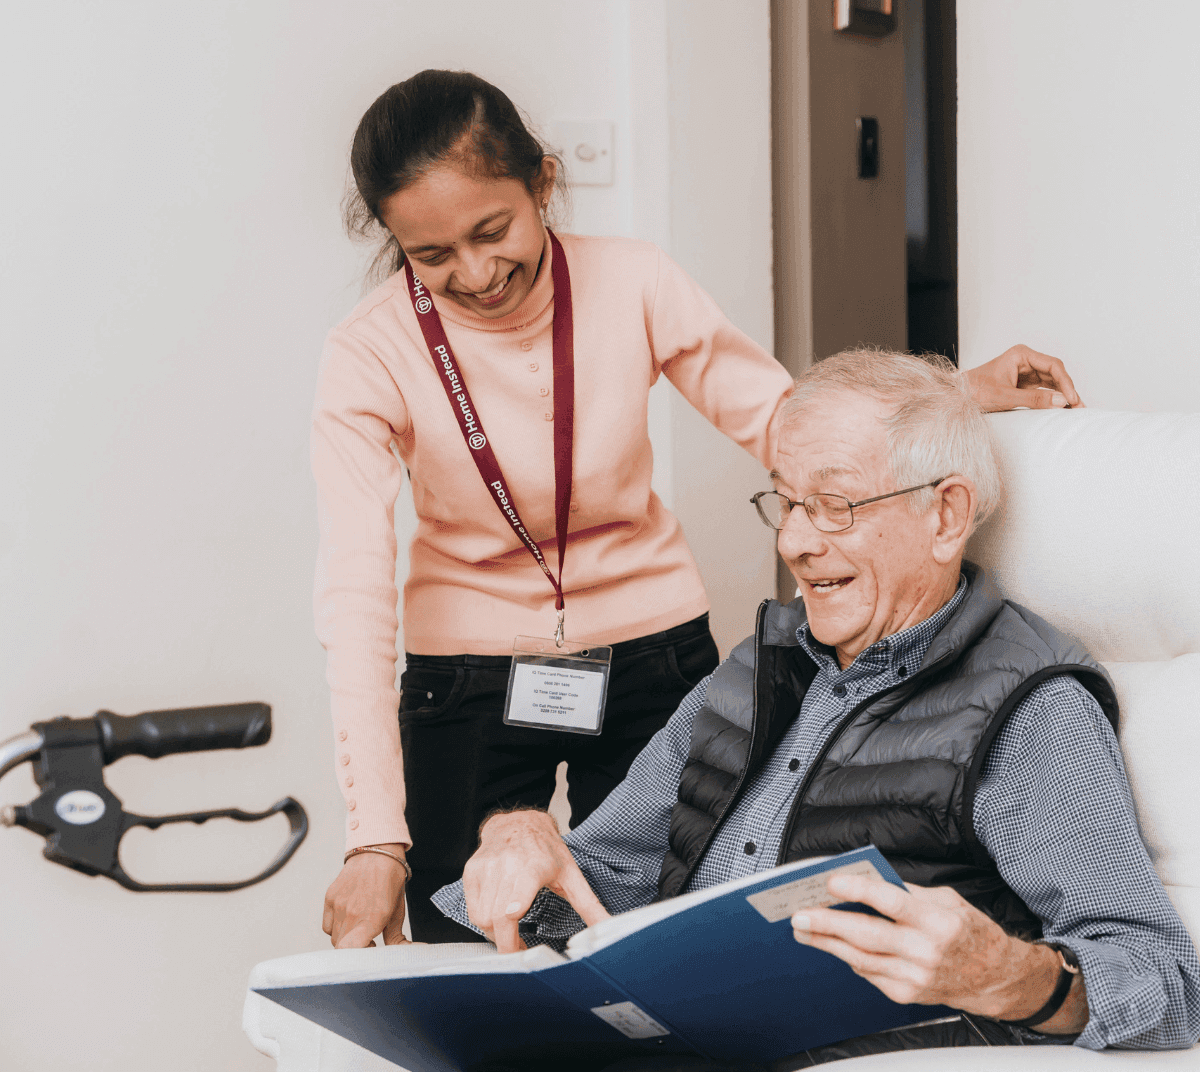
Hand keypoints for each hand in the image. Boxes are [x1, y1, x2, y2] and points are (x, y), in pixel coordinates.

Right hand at [322, 844, 409, 947]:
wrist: (378, 850)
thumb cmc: (390, 879)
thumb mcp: (397, 910)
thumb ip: (395, 937)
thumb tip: (400, 953)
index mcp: (372, 918)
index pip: (349, 951)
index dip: (357, 958)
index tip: (369, 952)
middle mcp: (352, 913)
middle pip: (342, 948)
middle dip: (355, 949)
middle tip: (368, 941)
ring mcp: (338, 905)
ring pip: (334, 937)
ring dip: (346, 938)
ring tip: (359, 927)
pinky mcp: (329, 898)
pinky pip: (328, 925)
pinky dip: (336, 927)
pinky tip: (349, 918)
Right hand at [463, 809, 608, 953]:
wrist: (519, 822)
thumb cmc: (546, 850)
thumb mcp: (572, 874)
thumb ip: (589, 905)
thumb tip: (608, 928)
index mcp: (533, 868)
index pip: (514, 904)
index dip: (511, 929)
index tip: (520, 948)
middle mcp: (506, 866)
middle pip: (496, 919)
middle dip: (506, 944)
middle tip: (519, 951)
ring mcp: (486, 868)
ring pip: (481, 917)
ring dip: (495, 934)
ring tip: (510, 933)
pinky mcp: (472, 871)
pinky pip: (472, 908)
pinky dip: (483, 920)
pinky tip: (498, 918)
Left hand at [790, 874, 1086, 1031]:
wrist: (994, 977)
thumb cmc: (969, 932)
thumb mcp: (946, 900)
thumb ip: (907, 892)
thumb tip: (865, 880)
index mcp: (938, 920)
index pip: (891, 902)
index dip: (859, 890)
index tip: (833, 881)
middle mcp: (925, 951)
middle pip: (867, 935)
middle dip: (828, 923)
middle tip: (800, 914)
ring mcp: (915, 976)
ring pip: (861, 958)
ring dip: (827, 943)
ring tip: (803, 929)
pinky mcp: (906, 993)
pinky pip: (869, 973)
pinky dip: (848, 957)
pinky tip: (832, 945)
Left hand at [964, 344, 1083, 412]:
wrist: (957, 397)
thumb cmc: (975, 392)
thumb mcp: (1005, 397)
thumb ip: (1033, 400)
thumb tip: (1062, 402)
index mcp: (1021, 354)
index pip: (1052, 365)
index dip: (1066, 382)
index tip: (1072, 399)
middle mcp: (1026, 360)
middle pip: (1055, 373)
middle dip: (1068, 390)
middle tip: (1079, 408)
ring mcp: (1026, 372)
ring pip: (1052, 382)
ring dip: (1063, 395)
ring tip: (1075, 411)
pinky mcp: (1024, 384)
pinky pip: (1044, 390)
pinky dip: (1052, 399)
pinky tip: (1062, 409)